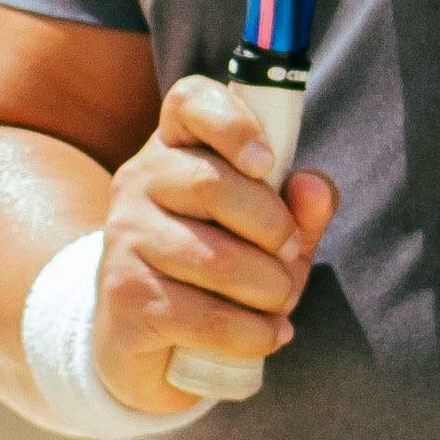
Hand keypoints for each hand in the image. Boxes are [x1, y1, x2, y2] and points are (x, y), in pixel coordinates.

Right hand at [93, 76, 337, 417]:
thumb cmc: (221, 273)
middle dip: (275, 230)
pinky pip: (206, 316)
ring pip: (217, 259)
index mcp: (176, 146)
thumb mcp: (271, 236)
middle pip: (214, 185)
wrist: (146, 339)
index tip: (267, 163)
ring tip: (278, 302)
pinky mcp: (125, 297)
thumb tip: (314, 186)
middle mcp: (139, 180)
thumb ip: (301, 208)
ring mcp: (125, 238)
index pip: (190, 100)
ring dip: (270, 290)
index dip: (233, 123)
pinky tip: (268, 335)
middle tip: (290, 257)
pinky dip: (254, 333)